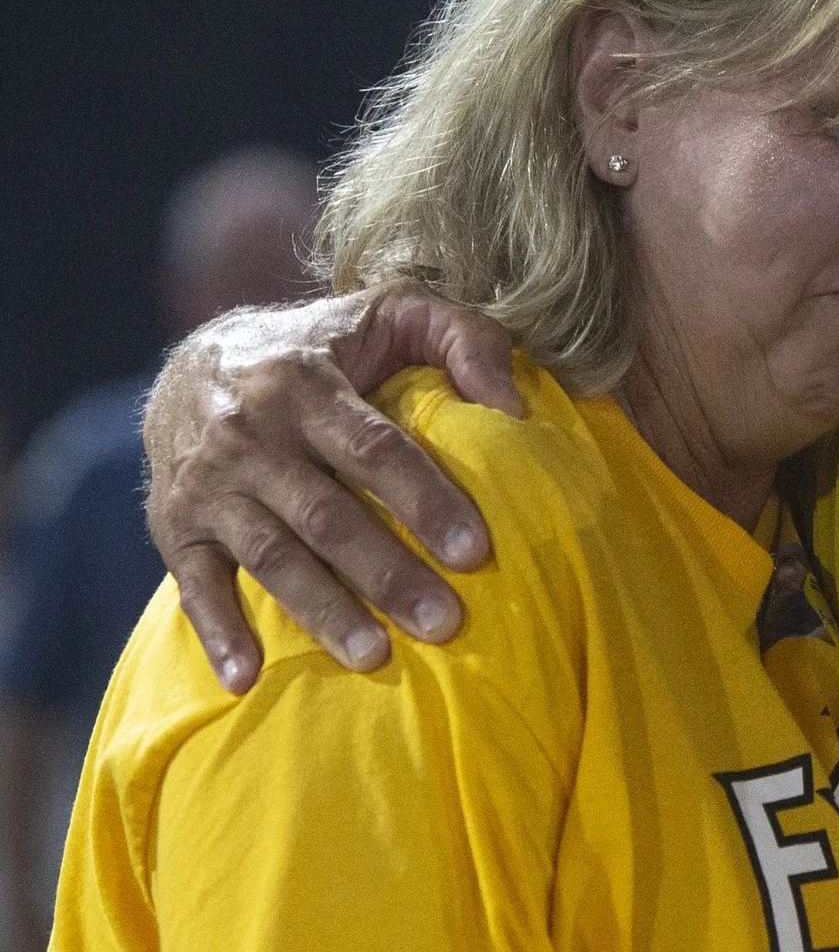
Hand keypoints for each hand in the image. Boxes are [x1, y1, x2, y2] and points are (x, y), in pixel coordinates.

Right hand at [143, 283, 523, 691]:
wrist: (196, 361)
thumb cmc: (325, 344)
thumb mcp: (394, 311)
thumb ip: (464, 337)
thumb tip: (512, 406)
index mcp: (306, 382)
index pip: (374, 450)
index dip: (426, 501)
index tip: (476, 551)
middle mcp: (250, 434)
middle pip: (326, 516)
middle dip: (386, 574)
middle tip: (444, 622)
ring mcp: (208, 485)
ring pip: (271, 557)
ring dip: (322, 611)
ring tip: (376, 657)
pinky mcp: (174, 525)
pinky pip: (193, 585)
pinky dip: (217, 633)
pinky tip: (249, 678)